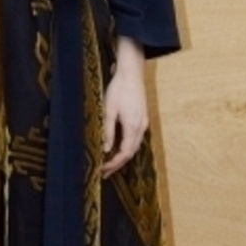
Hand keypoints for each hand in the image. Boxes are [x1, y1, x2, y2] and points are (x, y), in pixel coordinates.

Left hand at [101, 37, 146, 177]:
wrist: (132, 73)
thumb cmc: (119, 89)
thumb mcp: (109, 110)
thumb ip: (108, 131)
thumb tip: (105, 149)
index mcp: (133, 127)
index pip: (124, 153)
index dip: (114, 164)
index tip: (103, 170)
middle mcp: (141, 127)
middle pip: (131, 152)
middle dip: (117, 164)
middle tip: (105, 172)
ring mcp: (143, 123)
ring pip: (134, 146)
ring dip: (122, 156)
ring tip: (109, 163)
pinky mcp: (142, 118)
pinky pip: (135, 138)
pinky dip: (127, 146)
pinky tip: (118, 147)